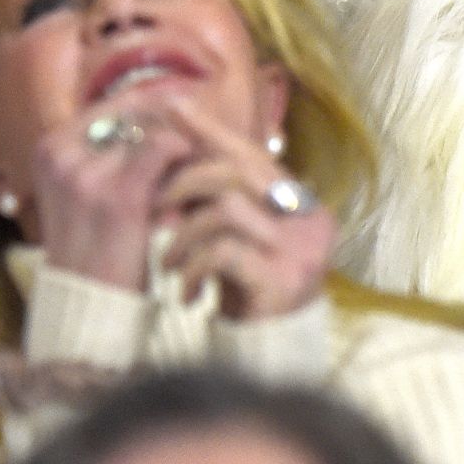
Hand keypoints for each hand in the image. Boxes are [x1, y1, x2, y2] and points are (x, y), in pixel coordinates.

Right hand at [32, 99, 195, 291]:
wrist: (91, 303)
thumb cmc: (100, 245)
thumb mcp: (90, 190)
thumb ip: (115, 150)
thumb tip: (169, 104)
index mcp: (51, 147)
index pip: (118, 103)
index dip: (161, 104)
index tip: (195, 110)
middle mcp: (62, 153)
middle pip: (137, 110)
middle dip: (178, 118)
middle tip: (212, 128)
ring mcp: (86, 173)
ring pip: (155, 127)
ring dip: (187, 139)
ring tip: (210, 154)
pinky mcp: (118, 196)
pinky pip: (165, 148)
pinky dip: (189, 154)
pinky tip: (203, 170)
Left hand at [156, 99, 334, 319]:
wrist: (264, 355)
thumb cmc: (244, 290)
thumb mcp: (232, 234)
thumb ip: (219, 194)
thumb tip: (178, 137)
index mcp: (300, 202)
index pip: (252, 153)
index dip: (210, 130)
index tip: (171, 107)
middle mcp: (309, 219)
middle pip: (237, 172)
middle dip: (184, 182)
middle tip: (153, 207)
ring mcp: (300, 249)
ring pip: (225, 209)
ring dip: (183, 234)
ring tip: (168, 262)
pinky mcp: (282, 280)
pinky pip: (223, 251)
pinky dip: (193, 266)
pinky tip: (185, 291)